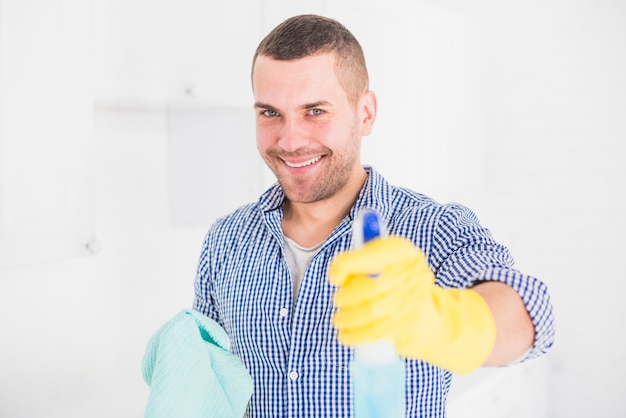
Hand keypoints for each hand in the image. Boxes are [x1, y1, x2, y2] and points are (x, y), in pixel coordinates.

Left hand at [328, 236, 495, 373]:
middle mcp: (412, 274)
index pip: (374, 254)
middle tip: (338, 300)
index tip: (335, 276)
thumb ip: (360, 263)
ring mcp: (413, 302)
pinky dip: (354, 335)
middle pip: (370, 286)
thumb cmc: (395, 288)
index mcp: (403, 252)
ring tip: (339, 319)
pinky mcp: (409, 326)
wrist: (431, 320)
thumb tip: (337, 274)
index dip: (348, 264)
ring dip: (346, 318)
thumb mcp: (384, 265)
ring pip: (370, 311)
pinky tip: (345, 335)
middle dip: (346, 296)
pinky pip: (375, 331)